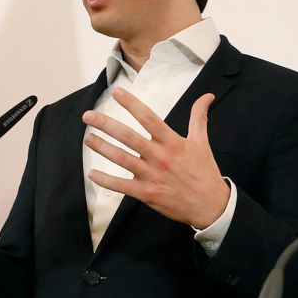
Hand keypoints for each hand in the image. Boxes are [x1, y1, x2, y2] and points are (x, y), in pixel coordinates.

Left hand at [83, 90, 229, 228]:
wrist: (210, 205)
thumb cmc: (204, 172)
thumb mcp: (202, 142)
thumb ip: (199, 117)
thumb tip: (207, 96)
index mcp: (172, 142)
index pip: (149, 118)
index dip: (132, 104)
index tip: (117, 92)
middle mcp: (159, 156)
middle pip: (128, 136)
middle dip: (106, 124)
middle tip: (88, 116)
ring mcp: (152, 175)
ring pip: (122, 159)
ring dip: (102, 148)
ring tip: (88, 138)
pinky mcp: (147, 193)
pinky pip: (122, 186)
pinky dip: (106, 180)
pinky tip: (93, 173)